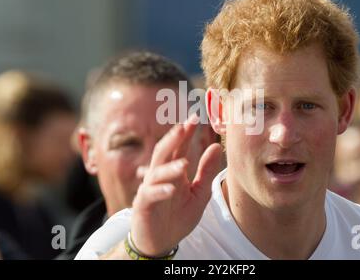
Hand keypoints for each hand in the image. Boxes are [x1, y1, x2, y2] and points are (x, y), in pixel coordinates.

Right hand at [131, 114, 221, 256]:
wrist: (162, 242)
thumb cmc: (179, 216)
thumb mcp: (199, 193)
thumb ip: (206, 171)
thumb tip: (217, 146)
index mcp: (173, 171)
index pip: (179, 147)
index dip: (186, 133)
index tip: (196, 118)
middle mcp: (160, 176)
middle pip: (164, 152)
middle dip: (173, 139)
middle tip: (183, 127)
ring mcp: (149, 189)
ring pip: (156, 173)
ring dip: (170, 168)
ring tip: (184, 164)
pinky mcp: (143, 206)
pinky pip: (149, 195)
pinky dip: (160, 191)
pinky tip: (171, 189)